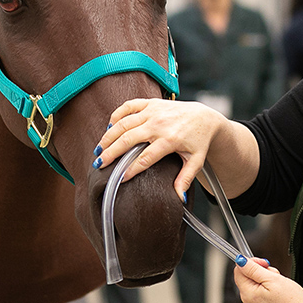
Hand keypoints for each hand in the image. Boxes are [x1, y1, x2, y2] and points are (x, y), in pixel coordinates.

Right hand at [95, 98, 227, 194]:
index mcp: (170, 140)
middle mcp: (159, 124)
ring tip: (98, 150)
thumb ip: (185, 179)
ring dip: (108, 137)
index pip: (145, 158)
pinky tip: (109, 128)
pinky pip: (128, 106)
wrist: (204, 117)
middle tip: (99, 165)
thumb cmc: (198, 141)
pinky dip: (116, 115)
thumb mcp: (195, 161)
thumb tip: (179, 198)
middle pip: (128, 140)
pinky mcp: (151, 103)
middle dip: (111, 153)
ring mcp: (154, 111)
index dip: (131, 169)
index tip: (120, 179)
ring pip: (124, 123)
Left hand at [234, 258, 302, 302]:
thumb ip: (253, 269)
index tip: (264, 263)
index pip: (238, 271)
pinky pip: (259, 292)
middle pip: (246, 277)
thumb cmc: (293, 301)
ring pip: (254, 283)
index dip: (250, 262)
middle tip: (275, 274)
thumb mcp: (272, 279)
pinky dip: (267, 287)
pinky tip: (278, 291)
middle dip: (260, 271)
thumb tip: (239, 260)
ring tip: (279, 284)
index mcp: (248, 295)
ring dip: (265, 278)